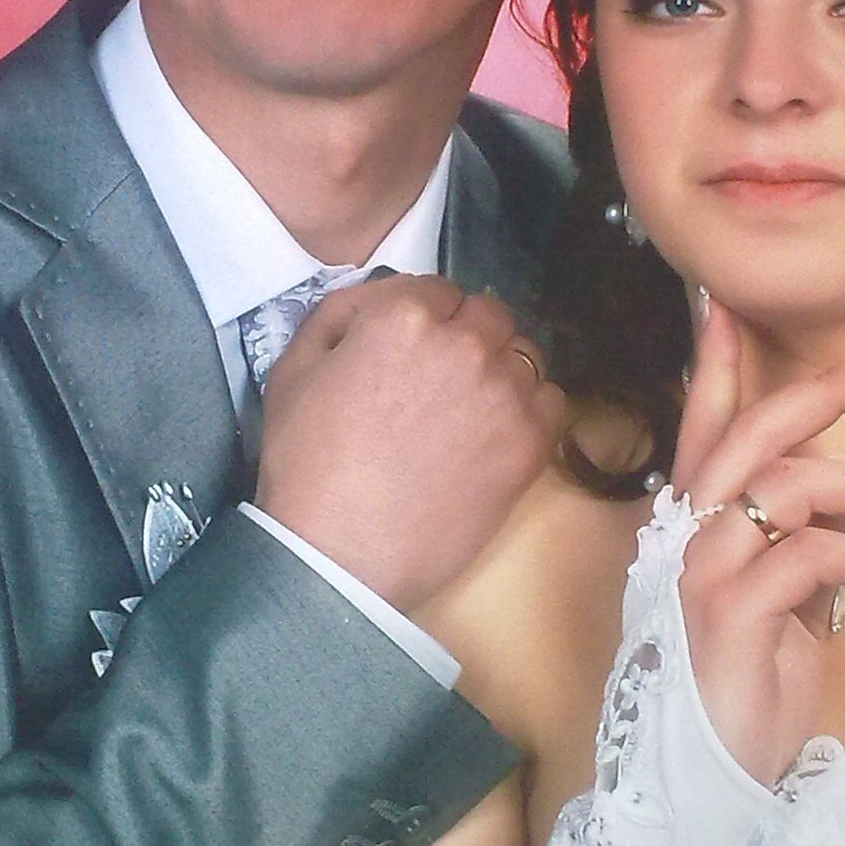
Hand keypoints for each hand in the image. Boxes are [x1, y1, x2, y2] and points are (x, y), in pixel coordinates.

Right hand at [255, 275, 564, 612]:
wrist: (340, 556)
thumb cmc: (306, 466)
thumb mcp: (293, 370)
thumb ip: (340, 316)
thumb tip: (380, 299)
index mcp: (404, 316)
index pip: (438, 289)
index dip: (424, 316)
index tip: (414, 348)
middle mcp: (465, 343)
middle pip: (489, 315)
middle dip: (467, 336)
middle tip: (442, 379)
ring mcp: (505, 392)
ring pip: (523, 355)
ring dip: (501, 370)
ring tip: (471, 409)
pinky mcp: (530, 442)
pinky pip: (550, 401)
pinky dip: (529, 409)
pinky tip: (497, 434)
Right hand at [672, 305, 844, 786]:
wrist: (702, 782)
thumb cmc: (744, 693)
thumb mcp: (786, 604)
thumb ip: (806, 542)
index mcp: (690, 530)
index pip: (701, 431)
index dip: (715, 367)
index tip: (723, 303)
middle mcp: (683, 541)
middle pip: (749, 438)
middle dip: (819, 390)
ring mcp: (701, 576)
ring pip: (787, 488)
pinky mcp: (730, 617)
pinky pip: (809, 554)